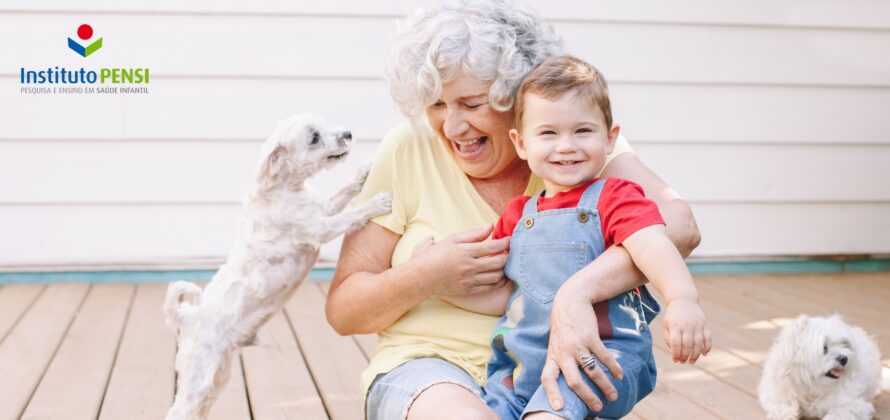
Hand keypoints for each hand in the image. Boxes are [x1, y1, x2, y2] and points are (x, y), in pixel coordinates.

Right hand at [410, 225, 510, 295]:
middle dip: (508, 256)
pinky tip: (500, 276)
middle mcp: (469, 266)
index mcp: (465, 251)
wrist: (421, 276)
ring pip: (496, 276)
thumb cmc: (435, 255)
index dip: (506, 243)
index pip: (493, 246)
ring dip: (504, 269)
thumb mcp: (452, 239)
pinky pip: (489, 287)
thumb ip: (473, 234)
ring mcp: (469, 280)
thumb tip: (490, 226)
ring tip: (505, 263)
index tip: (511, 240)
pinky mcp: (468, 290)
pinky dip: (498, 282)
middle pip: (498, 262)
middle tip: (511, 252)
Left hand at [541, 286, 622, 411]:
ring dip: (604, 386)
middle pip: (574, 381)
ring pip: (592, 371)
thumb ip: (560, 362)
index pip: (548, 378)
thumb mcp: (555, 345)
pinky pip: (603, 357)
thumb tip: (569, 385)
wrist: (569, 301)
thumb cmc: (563, 327)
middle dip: (587, 397)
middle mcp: (563, 353)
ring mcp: (577, 345)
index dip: (552, 393)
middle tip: (598, 407)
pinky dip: (613, 368)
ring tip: (613, 396)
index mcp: (552, 356)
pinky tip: (620, 375)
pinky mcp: (590, 337)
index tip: (559, 408)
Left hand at [662, 298, 710, 363]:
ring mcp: (697, 325)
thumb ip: (668, 337)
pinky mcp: (704, 324)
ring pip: (698, 343)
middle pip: (687, 344)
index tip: (675, 360)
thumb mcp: (666, 324)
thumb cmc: (673, 315)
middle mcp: (687, 326)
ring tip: (692, 361)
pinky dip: (707, 347)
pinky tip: (704, 354)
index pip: (675, 343)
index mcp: (675, 326)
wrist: (683, 300)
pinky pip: (708, 338)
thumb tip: (673, 349)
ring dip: (696, 354)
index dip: (675, 353)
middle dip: (685, 356)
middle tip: (683, 362)